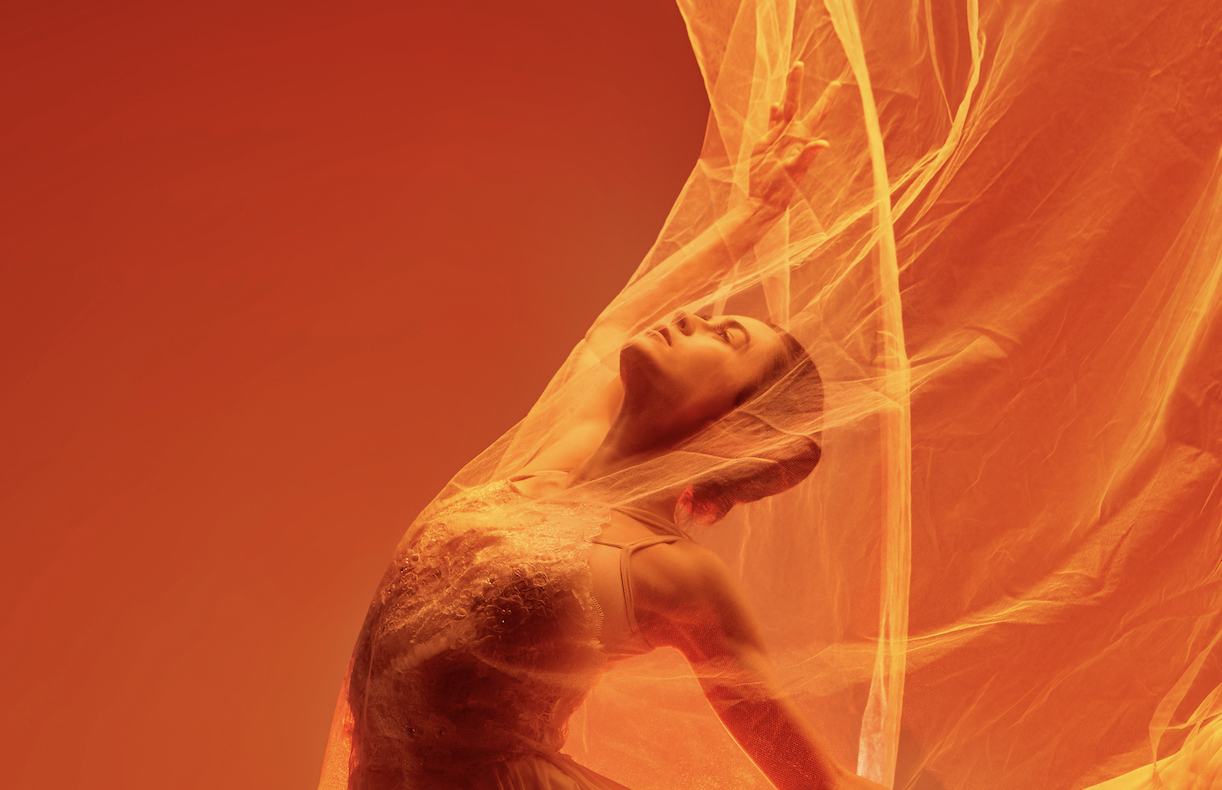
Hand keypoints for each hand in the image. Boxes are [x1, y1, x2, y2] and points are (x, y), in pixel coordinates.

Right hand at [747, 61, 839, 214]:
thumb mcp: (795, 170)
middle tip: (799, 63)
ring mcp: (778, 138)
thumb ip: (807, 155)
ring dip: (786, 92)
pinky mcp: (765, 143)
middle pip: (796, 103)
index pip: (817, 113)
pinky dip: (773, 112)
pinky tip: (775, 103)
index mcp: (801, 138)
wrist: (764, 198)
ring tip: (789, 75)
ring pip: (783, 109)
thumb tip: (824, 143)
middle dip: (796, 83)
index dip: (826, 98)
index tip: (837, 83)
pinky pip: (771, 122)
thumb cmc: (782, 187)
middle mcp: (792, 135)